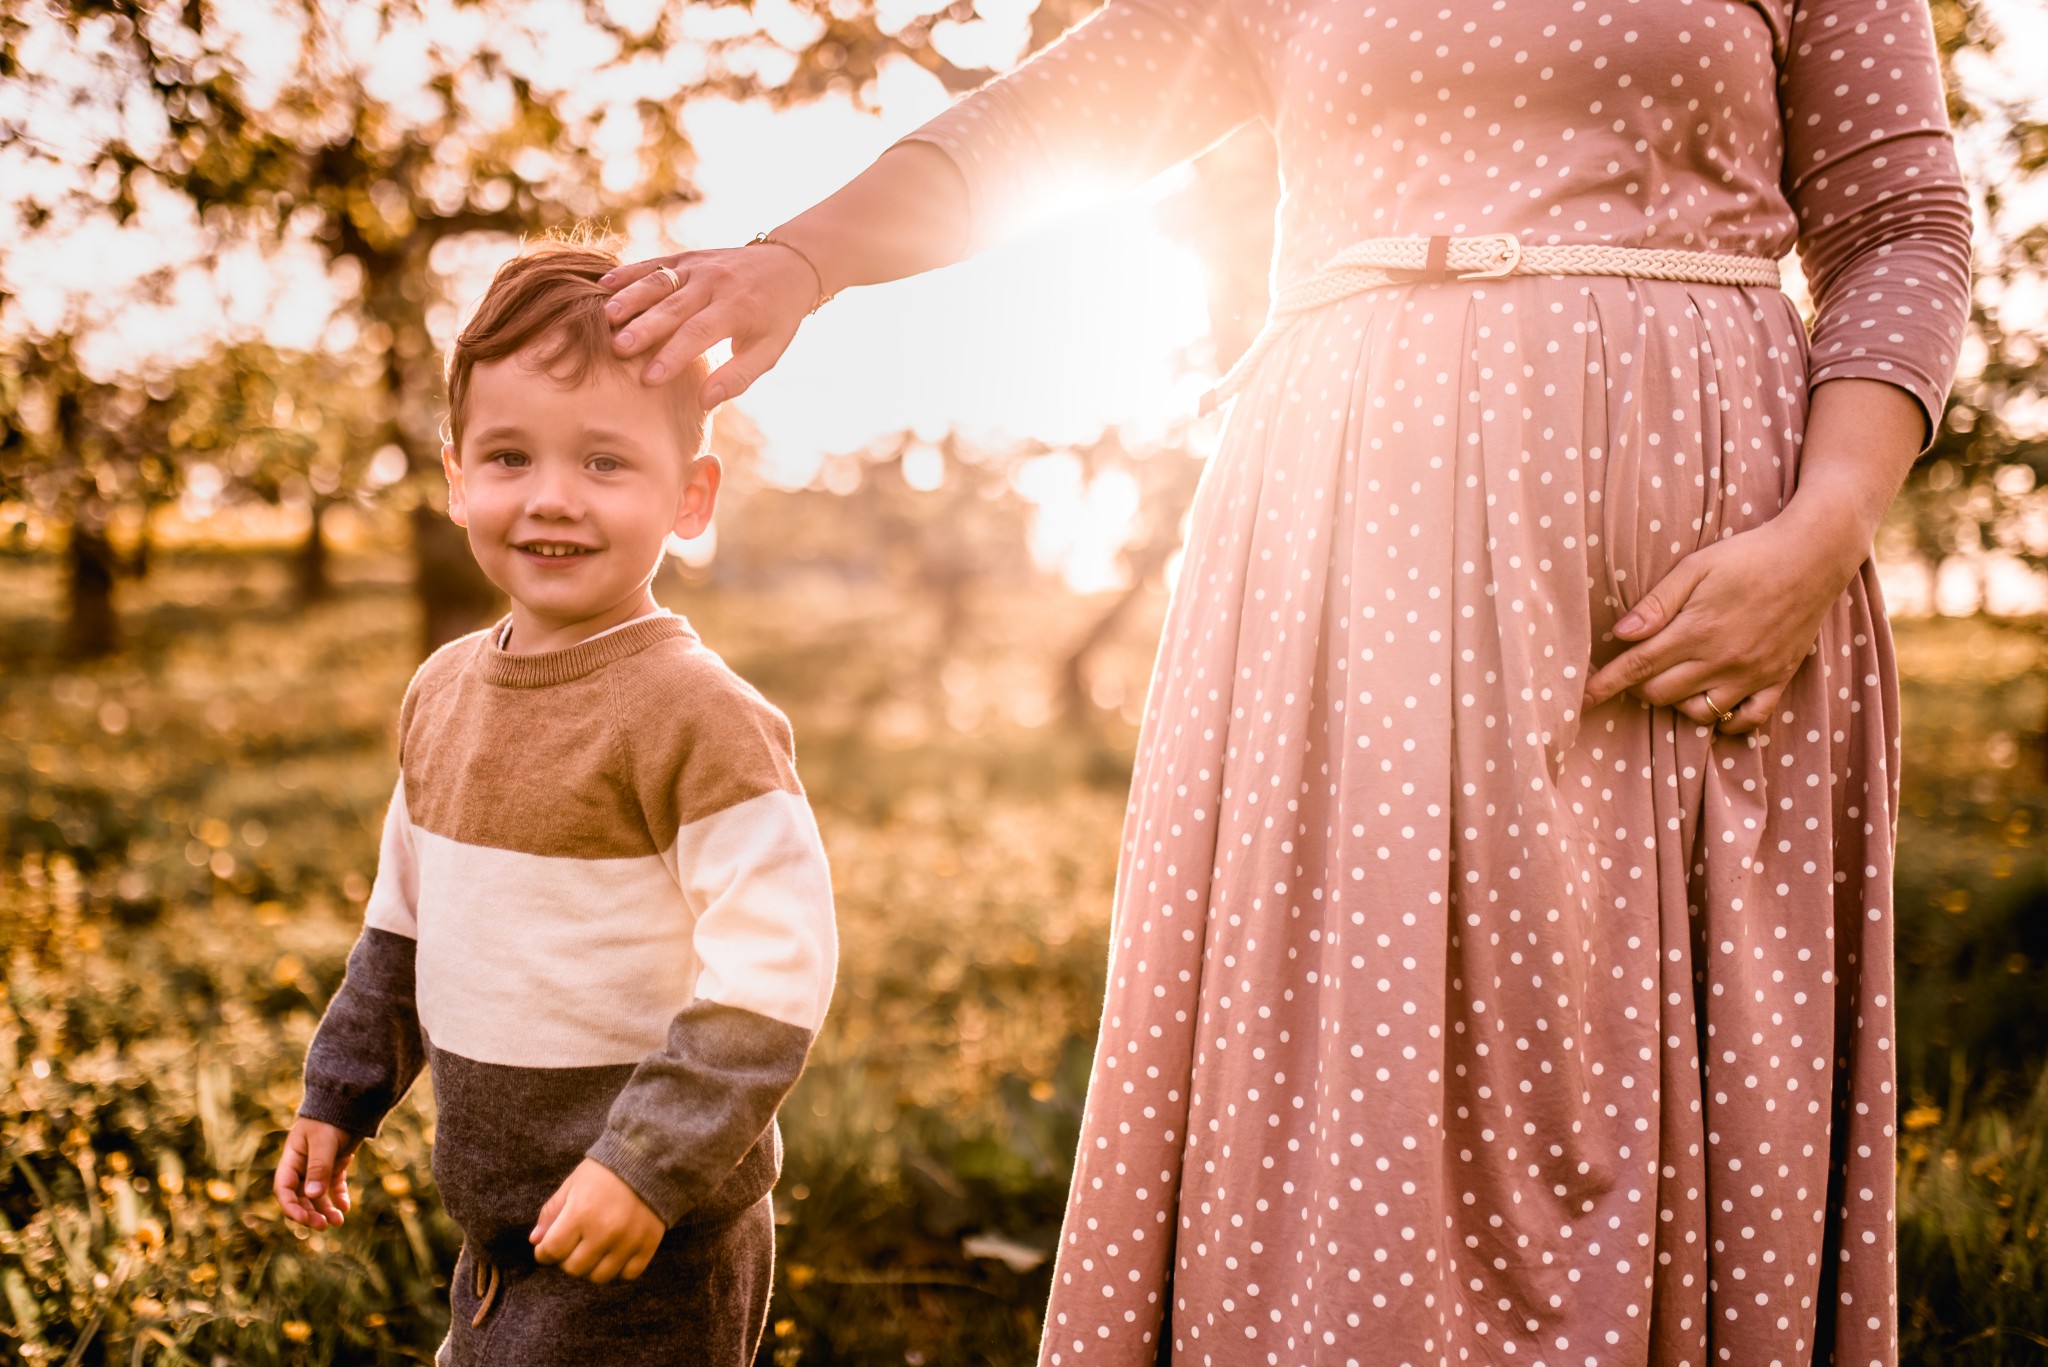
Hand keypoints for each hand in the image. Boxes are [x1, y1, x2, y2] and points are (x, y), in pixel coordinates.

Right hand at [274, 1117, 361, 1229]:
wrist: (350, 1102)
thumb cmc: (331, 1118)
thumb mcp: (324, 1142)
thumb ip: (318, 1167)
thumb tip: (311, 1196)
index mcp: (292, 1158)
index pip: (283, 1188)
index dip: (290, 1206)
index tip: (303, 1219)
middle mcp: (302, 1165)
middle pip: (300, 1196)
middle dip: (309, 1213)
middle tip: (322, 1226)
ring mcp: (318, 1166)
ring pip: (317, 1195)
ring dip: (325, 1209)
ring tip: (338, 1222)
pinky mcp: (335, 1165)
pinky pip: (333, 1186)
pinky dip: (338, 1197)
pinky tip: (345, 1207)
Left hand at [530, 1158, 664, 1283]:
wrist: (650, 1160)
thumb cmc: (606, 1172)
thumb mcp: (572, 1184)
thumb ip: (551, 1212)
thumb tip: (536, 1240)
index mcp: (581, 1212)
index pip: (552, 1250)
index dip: (543, 1253)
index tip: (546, 1248)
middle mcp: (605, 1231)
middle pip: (574, 1269)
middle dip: (566, 1260)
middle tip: (572, 1246)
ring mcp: (628, 1241)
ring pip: (599, 1277)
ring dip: (592, 1267)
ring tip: (593, 1250)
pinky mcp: (648, 1246)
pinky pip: (627, 1275)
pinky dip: (618, 1269)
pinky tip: (615, 1252)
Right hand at [601, 243, 820, 407]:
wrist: (788, 266)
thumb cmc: (776, 319)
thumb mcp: (769, 351)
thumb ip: (738, 377)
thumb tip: (704, 402)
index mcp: (738, 309)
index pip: (699, 334)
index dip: (673, 356)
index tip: (649, 379)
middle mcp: (715, 283)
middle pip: (673, 307)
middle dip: (645, 328)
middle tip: (618, 349)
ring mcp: (698, 266)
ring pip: (659, 281)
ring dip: (631, 298)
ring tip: (605, 317)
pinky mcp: (686, 257)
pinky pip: (654, 263)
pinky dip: (628, 272)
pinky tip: (603, 285)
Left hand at [1580, 507, 1868, 734]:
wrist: (1814, 556)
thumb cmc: (1748, 555)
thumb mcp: (1695, 568)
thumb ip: (1656, 604)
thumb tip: (1619, 635)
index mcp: (1696, 631)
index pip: (1637, 668)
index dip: (1605, 686)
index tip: (1581, 700)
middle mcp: (1722, 661)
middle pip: (1661, 695)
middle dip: (1639, 687)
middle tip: (1640, 665)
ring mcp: (1752, 675)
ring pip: (1698, 712)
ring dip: (1677, 702)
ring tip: (1676, 678)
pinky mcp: (1778, 680)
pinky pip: (1747, 721)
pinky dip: (1725, 721)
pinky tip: (1713, 703)